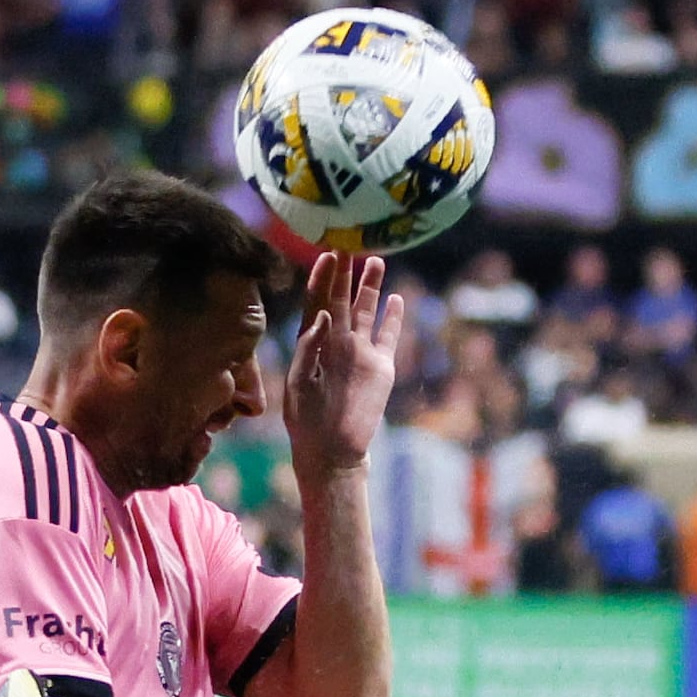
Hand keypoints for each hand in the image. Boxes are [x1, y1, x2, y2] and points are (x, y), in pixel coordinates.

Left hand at [281, 251, 403, 474]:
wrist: (333, 452)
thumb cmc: (307, 423)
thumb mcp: (300, 385)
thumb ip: (308, 349)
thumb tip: (322, 315)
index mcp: (313, 345)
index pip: (317, 304)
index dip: (321, 280)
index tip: (326, 254)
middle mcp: (337, 344)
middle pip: (342, 301)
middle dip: (345, 274)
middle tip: (350, 244)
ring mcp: (360, 354)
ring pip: (367, 312)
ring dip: (371, 287)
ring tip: (376, 260)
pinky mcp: (381, 368)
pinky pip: (389, 336)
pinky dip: (394, 318)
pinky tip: (397, 298)